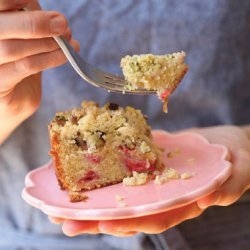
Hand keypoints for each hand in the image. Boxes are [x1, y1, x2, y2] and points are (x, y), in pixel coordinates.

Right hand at [0, 0, 79, 142]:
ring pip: (14, 49)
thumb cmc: (17, 66)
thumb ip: (29, 21)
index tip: (39, 5)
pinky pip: (25, 67)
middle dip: (36, 23)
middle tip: (62, 24)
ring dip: (47, 44)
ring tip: (69, 42)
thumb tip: (52, 13)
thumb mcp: (23, 39)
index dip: (16, 1)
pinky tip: (64, 56)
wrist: (12, 102)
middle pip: (2, 25)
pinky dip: (49, 59)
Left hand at [49, 125, 249, 235]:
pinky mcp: (149, 162)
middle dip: (97, 218)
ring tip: (65, 200)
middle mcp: (162, 195)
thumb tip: (208, 198)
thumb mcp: (240, 172)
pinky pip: (126, 168)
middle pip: (128, 209)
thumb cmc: (239, 159)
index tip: (102, 225)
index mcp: (182, 203)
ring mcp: (153, 179)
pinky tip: (86, 169)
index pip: (153, 218)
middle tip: (64, 221)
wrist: (228, 144)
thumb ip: (228, 187)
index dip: (128, 222)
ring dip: (94, 197)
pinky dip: (107, 170)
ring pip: (121, 192)